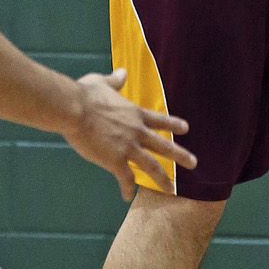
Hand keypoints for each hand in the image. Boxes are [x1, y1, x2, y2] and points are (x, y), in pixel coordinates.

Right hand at [69, 68, 194, 199]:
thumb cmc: (85, 94)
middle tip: (194, 162)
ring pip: (151, 166)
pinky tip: (127, 196)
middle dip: (180, 155)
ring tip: (171, 190)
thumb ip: (115, 80)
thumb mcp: (102, 82)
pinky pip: (125, 178)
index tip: (186, 128)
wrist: (74, 109)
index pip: (159, 120)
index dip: (173, 124)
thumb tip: (123, 72)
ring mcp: (128, 147)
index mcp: (135, 113)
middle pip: (163, 146)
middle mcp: (136, 131)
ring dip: (162, 179)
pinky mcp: (115, 161)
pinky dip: (127, 188)